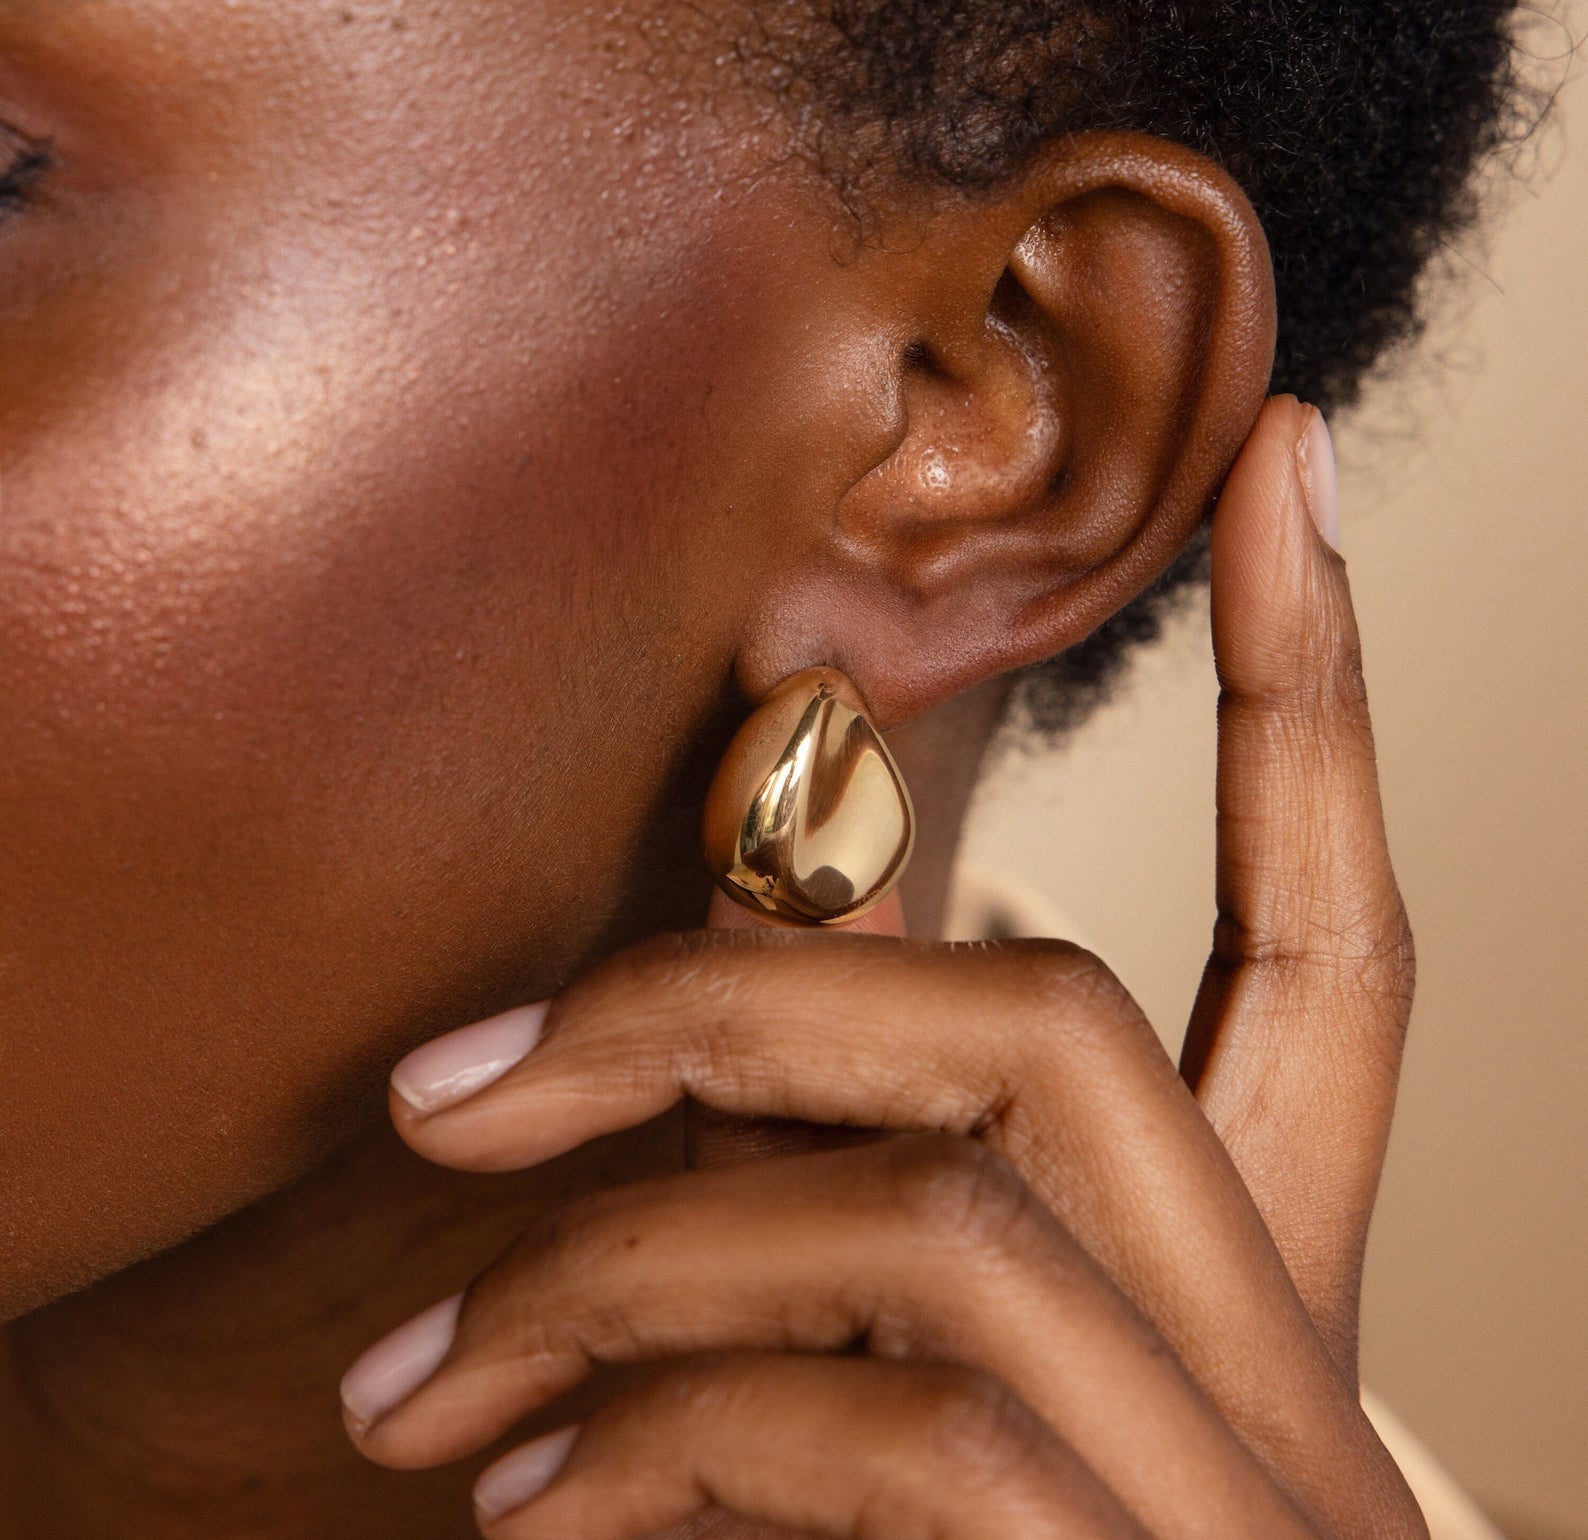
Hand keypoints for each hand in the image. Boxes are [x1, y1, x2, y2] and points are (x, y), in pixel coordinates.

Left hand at [341, 396, 1423, 1538]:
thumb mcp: (930, 1373)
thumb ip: (870, 1185)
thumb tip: (711, 1023)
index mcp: (1255, 1275)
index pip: (1347, 931)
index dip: (1329, 681)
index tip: (1296, 456)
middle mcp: (1279, 1361)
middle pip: (1053, 1020)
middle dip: (733, 1004)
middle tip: (456, 1078)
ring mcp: (1220, 1487)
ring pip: (918, 1214)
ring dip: (619, 1262)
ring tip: (422, 1381)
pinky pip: (863, 1423)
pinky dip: (650, 1435)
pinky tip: (522, 1511)